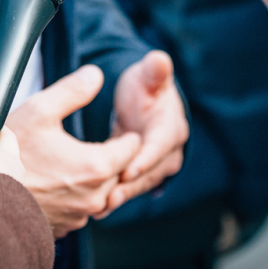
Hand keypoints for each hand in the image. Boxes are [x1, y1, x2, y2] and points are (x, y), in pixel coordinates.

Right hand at [5, 65, 142, 236]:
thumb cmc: (9, 155)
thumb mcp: (39, 110)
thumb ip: (73, 90)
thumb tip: (95, 75)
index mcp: (97, 166)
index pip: (133, 148)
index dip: (126, 136)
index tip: (116, 131)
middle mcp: (95, 196)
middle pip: (120, 171)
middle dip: (112, 157)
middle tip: (96, 144)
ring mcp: (79, 216)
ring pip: (102, 192)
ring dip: (94, 178)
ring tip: (74, 162)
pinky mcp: (65, 227)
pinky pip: (82, 208)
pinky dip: (77, 196)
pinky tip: (59, 182)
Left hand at [100, 50, 188, 216]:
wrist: (144, 101)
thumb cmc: (145, 86)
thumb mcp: (147, 76)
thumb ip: (155, 70)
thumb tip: (159, 59)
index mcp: (171, 127)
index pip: (160, 145)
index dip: (146, 158)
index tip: (128, 169)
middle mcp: (169, 151)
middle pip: (152, 172)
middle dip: (131, 185)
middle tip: (110, 197)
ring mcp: (156, 165)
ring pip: (140, 184)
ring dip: (122, 195)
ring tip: (101, 207)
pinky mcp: (142, 173)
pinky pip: (129, 187)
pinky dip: (115, 196)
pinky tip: (96, 208)